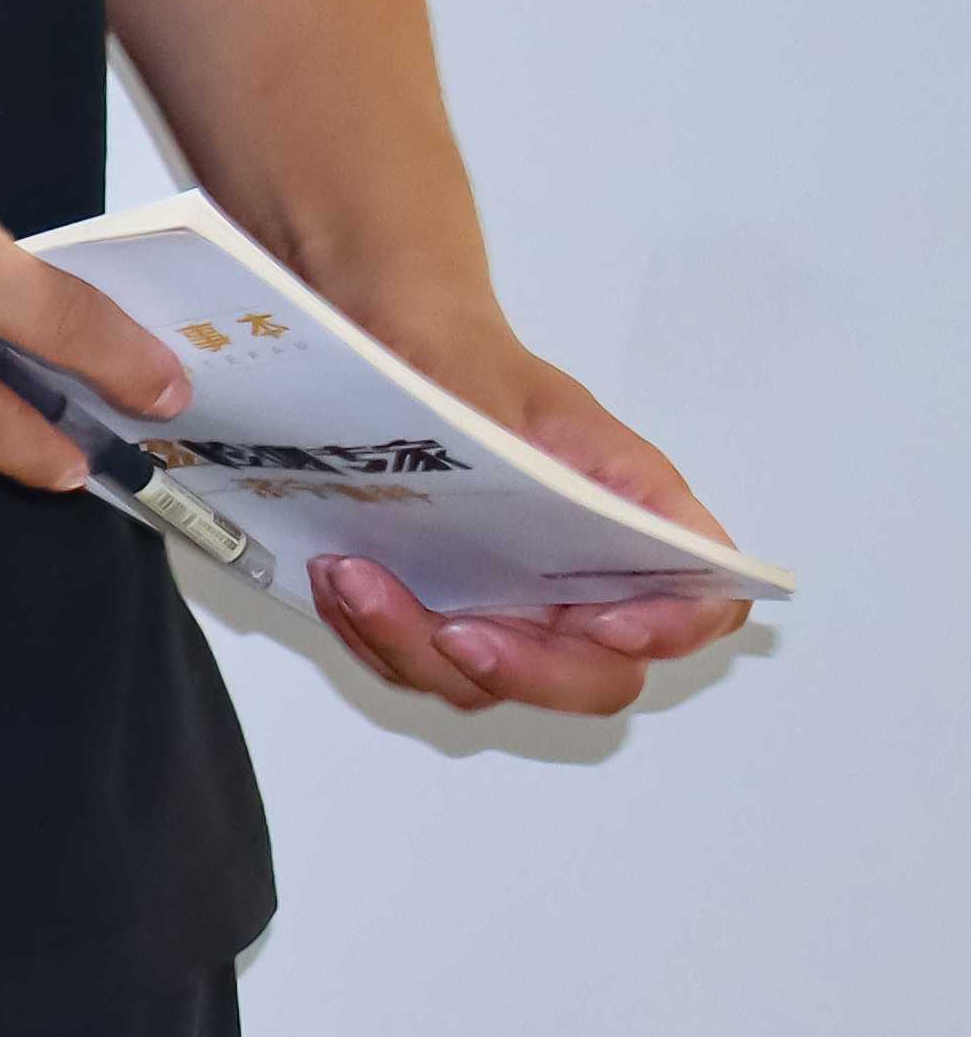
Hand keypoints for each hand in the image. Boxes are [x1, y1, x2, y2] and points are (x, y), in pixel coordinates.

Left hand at [303, 332, 747, 718]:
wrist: (390, 353)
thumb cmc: (470, 366)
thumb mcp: (519, 390)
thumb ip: (561, 455)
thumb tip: (587, 506)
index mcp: (636, 523)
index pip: (703, 602)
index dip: (669, 629)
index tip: (602, 622)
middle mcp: (587, 587)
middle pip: (594, 678)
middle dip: (522, 670)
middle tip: (450, 633)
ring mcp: (515, 614)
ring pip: (489, 684)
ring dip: (414, 647)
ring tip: (350, 576)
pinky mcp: (443, 620)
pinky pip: (419, 664)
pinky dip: (374, 635)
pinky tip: (334, 578)